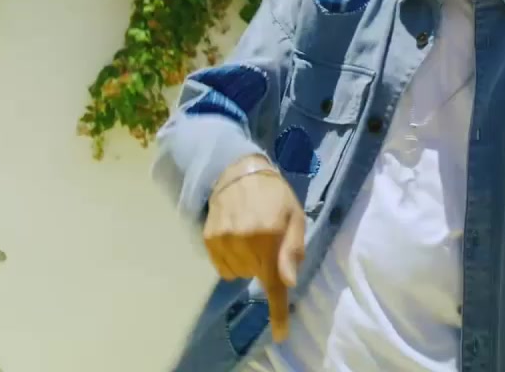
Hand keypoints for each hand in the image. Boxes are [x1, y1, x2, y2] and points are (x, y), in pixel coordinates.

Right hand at [203, 155, 305, 341]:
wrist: (239, 171)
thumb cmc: (275, 195)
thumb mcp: (295, 216)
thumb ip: (293, 250)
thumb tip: (288, 282)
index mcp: (270, 235)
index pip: (273, 282)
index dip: (277, 311)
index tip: (279, 334)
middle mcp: (244, 240)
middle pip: (256, 276)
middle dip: (265, 264)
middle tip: (267, 238)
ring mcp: (223, 240)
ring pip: (238, 274)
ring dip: (247, 262)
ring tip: (250, 235)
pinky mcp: (208, 239)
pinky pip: (223, 268)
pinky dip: (231, 259)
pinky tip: (235, 237)